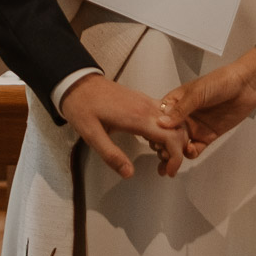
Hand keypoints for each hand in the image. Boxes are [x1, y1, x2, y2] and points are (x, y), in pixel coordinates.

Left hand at [59, 74, 187, 177]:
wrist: (77, 82)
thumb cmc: (82, 106)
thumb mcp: (91, 135)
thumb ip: (111, 155)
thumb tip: (129, 173)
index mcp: (137, 117)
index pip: (171, 137)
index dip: (176, 157)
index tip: (168, 172)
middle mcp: (146, 107)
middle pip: (178, 129)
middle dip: (177, 152)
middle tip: (163, 168)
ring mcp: (145, 101)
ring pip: (174, 121)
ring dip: (173, 141)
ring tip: (158, 157)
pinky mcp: (141, 100)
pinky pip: (164, 115)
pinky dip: (167, 130)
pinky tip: (153, 141)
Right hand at [159, 54, 255, 152]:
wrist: (246, 86)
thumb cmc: (220, 82)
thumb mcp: (197, 93)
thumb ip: (180, 110)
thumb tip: (161, 124)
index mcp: (176, 101)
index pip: (159, 118)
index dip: (154, 129)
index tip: (152, 138)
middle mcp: (183, 116)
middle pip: (167, 134)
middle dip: (162, 145)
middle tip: (161, 152)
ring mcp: (195, 127)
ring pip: (179, 144)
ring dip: (174, 153)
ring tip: (172, 158)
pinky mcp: (208, 136)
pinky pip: (195, 148)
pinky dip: (190, 153)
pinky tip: (190, 150)